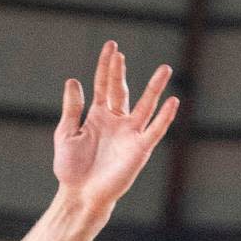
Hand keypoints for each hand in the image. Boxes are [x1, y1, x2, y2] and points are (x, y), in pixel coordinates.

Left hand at [53, 42, 176, 215]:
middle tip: (120, 53)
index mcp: (98, 116)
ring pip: (145, 105)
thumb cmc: (71, 168)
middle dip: (120, 72)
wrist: (80, 195)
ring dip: (154, 88)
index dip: (106, 66)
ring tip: (164, 69)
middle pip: (121, 90)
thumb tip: (73, 80)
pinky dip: (165, 116)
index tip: (111, 46)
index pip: (104, 85)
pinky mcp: (139, 149)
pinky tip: (173, 101)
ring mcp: (129, 134)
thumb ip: (73, 108)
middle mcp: (116, 121)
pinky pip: (155, 129)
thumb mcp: (67, 133)